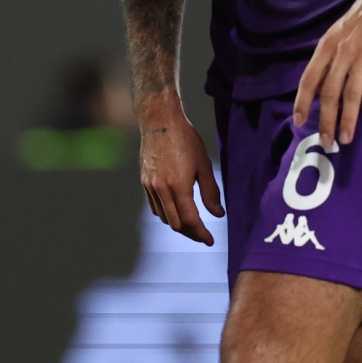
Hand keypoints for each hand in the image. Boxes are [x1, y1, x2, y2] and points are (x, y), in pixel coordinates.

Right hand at [139, 89, 222, 243]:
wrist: (160, 122)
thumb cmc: (185, 140)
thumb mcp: (204, 166)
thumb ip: (210, 193)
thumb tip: (218, 214)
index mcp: (178, 186)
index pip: (190, 220)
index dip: (201, 233)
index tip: (210, 240)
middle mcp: (161, 189)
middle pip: (175, 223)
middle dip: (190, 233)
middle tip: (203, 235)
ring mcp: (150, 186)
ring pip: (163, 216)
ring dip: (178, 224)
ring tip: (191, 224)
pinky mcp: (144, 181)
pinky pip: (154, 206)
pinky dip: (166, 213)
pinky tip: (176, 210)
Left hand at [296, 0, 361, 147]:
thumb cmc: (359, 19)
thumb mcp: (338, 34)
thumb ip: (330, 58)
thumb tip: (320, 86)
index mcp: (327, 45)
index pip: (309, 78)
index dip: (302, 100)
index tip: (297, 121)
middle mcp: (342, 52)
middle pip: (329, 91)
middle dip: (325, 118)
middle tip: (324, 141)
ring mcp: (361, 56)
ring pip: (352, 94)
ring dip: (347, 118)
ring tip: (345, 137)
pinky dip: (360, 105)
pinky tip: (359, 121)